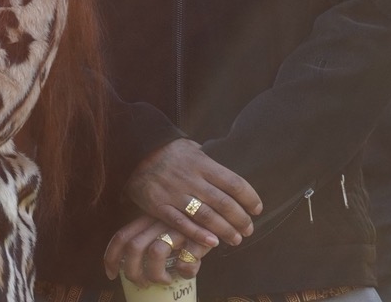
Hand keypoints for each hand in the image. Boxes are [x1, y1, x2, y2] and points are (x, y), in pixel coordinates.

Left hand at [103, 213, 207, 286]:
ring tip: (165, 281)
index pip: (121, 236)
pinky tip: (186, 272)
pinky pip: (184, 259)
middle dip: (132, 272)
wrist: (219, 210)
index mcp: (147, 219)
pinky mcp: (195, 235)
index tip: (110, 274)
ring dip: (156, 274)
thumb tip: (143, 274)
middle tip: (142, 284)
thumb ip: (155, 246)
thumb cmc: (188, 226)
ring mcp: (175, 227)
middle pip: (133, 247)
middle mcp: (158, 222)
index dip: (111, 257)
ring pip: (155, 253)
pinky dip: (184, 271)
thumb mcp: (167, 231)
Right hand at [124, 138, 261, 247]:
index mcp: (201, 163)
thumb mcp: (190, 148)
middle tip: (248, 229)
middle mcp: (190, 178)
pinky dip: (199, 235)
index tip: (257, 209)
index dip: (250, 198)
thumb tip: (230, 170)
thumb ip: (209, 160)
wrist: (133, 151)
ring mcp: (174, 193)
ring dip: (225, 231)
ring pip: (206, 217)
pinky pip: (182, 223)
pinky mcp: (159, 205)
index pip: (234, 183)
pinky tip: (212, 243)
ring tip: (235, 239)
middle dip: (241, 220)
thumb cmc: (167, 151)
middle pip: (224, 203)